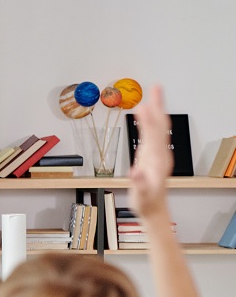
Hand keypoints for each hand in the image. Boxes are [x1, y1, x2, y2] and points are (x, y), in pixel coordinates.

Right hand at [129, 85, 171, 219]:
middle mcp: (160, 153)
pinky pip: (153, 133)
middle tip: (156, 87)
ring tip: (153, 94)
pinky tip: (147, 115)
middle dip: (158, 105)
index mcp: (157, 160)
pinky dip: (151, 121)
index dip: (148, 120)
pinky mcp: (153, 155)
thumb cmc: (146, 203)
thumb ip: (140, 184)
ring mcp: (158, 153)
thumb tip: (136, 172)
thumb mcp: (142, 196)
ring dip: (157, 109)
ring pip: (159, 127)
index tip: (142, 106)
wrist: (153, 209)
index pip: (153, 135)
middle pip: (160, 125)